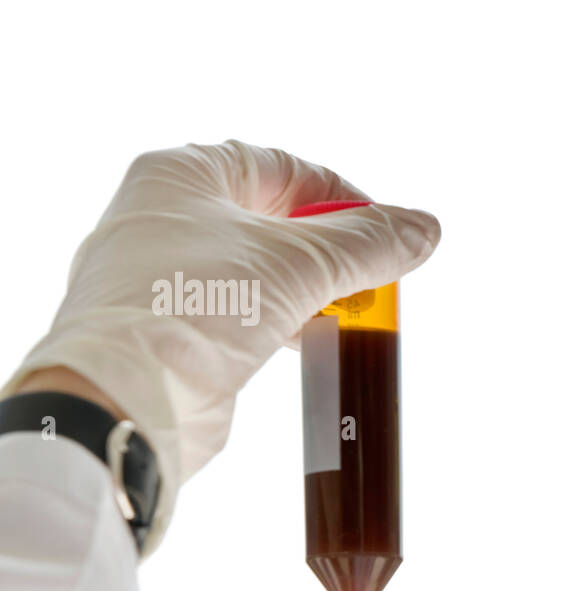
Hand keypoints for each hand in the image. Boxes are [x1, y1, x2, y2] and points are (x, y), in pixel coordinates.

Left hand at [1, 140, 439, 549]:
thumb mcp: (297, 263)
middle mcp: (162, 216)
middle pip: (271, 219)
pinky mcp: (169, 329)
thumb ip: (367, 243)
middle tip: (371, 277)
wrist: (125, 399)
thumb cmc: (192, 308)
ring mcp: (160, 275)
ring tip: (347, 311)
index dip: (341, 196)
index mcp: (181, 174)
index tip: (384, 233)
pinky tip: (308, 339)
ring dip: (308, 288)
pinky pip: (238, 310)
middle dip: (329, 249)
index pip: (282, 168)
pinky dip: (280, 319)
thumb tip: (424, 229)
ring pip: (256, 268)